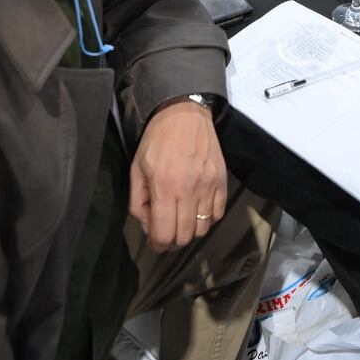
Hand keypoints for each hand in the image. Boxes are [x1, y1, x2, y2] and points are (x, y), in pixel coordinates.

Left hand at [129, 100, 225, 252]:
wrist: (185, 113)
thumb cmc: (157, 140)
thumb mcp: (137, 168)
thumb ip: (138, 202)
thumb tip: (149, 226)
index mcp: (164, 186)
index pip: (164, 234)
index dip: (157, 245)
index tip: (154, 243)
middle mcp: (189, 189)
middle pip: (185, 237)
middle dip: (172, 241)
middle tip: (166, 233)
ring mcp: (209, 186)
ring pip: (203, 230)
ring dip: (190, 231)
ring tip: (181, 219)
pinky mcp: (222, 181)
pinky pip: (218, 214)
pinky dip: (207, 219)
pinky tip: (196, 208)